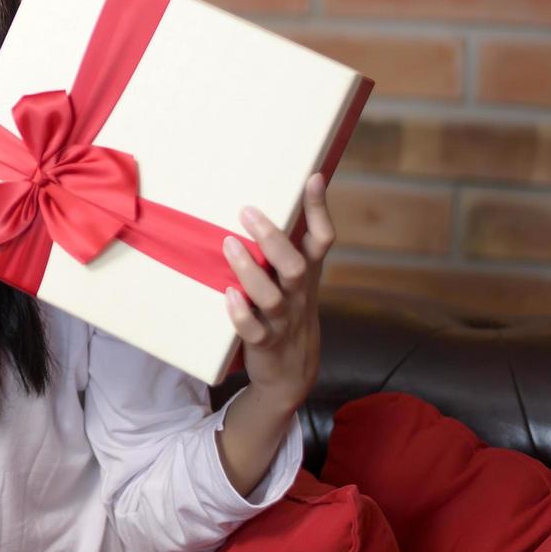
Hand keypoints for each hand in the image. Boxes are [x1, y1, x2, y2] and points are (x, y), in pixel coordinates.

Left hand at [221, 171, 334, 410]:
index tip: (313, 177)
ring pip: (271, 296)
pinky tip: (228, 294)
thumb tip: (266, 201)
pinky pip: (253, 330)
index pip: (322, 239)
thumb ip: (284, 247)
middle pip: (296, 265)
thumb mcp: (293, 280)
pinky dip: (240, 313)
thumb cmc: (286, 311)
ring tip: (228, 244)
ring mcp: (282, 320)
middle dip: (273, 238)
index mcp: (308, 274)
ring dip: (250, 270)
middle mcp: (298, 294)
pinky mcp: (264, 344)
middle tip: (247, 211)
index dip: (319, 209)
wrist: (291, 373)